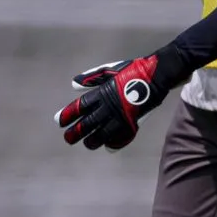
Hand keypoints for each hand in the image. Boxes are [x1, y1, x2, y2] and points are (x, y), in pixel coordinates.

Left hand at [54, 45, 186, 151]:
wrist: (156, 75)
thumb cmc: (132, 70)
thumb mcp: (109, 70)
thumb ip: (91, 78)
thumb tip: (73, 85)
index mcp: (101, 93)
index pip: (79, 108)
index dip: (68, 115)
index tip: (59, 122)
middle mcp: (109, 107)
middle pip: (87, 124)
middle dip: (75, 133)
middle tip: (68, 138)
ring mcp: (121, 117)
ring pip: (102, 135)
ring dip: (92, 141)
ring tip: (87, 143)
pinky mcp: (134, 123)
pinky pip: (121, 137)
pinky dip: (114, 143)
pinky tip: (108, 146)